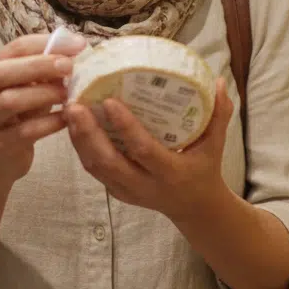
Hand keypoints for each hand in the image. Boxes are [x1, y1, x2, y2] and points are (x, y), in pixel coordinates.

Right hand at [0, 32, 85, 188]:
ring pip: (9, 101)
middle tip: (69, 66)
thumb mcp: (29, 89)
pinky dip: (47, 123)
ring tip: (67, 93)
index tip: (77, 44)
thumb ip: (45, 72)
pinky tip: (65, 119)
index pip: (14, 48)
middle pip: (3, 72)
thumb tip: (76, 52)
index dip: (45, 43)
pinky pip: (23, 132)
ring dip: (42, 94)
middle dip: (38, 65)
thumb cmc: (18, 117)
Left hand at [65, 77, 234, 220]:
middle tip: (75, 105)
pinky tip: (73, 125)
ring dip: (78, 139)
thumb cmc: (205, 168)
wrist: (194, 207)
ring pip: (94, 167)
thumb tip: (218, 81)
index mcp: (170, 172)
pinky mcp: (116, 191)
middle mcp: (145, 185)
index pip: (143, 150)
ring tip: (69, 110)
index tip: (109, 102)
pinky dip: (80, 147)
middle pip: (107, 162)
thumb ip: (219, 114)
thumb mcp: (216, 144)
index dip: (125, 127)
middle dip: (87, 134)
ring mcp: (127, 191)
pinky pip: (93, 170)